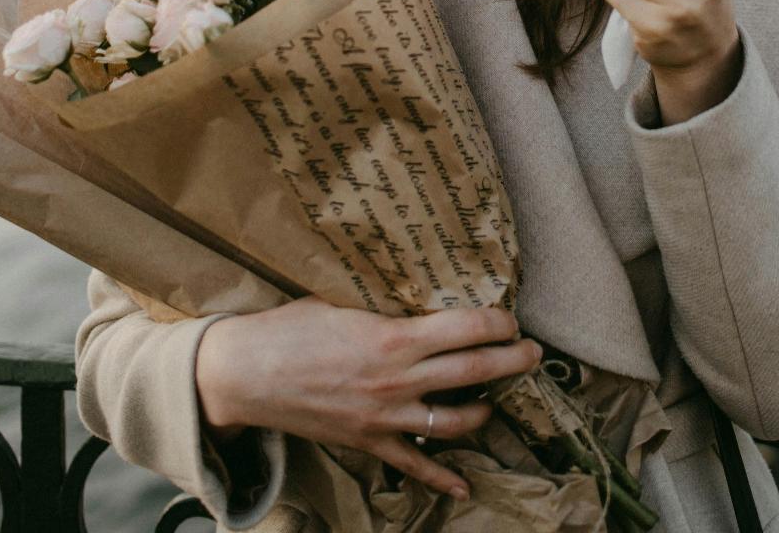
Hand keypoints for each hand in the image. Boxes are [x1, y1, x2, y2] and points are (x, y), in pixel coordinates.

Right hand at [195, 296, 540, 500]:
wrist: (245, 373)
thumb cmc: (290, 327)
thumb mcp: (341, 301)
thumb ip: (384, 305)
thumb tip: (416, 293)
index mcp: (393, 337)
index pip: (464, 329)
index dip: (496, 323)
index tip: (511, 318)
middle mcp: (397, 380)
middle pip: (473, 372)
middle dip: (511, 362)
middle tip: (533, 354)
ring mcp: (384, 417)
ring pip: (453, 421)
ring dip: (485, 411)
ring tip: (500, 399)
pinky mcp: (367, 442)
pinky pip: (413, 465)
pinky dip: (442, 477)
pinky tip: (465, 485)